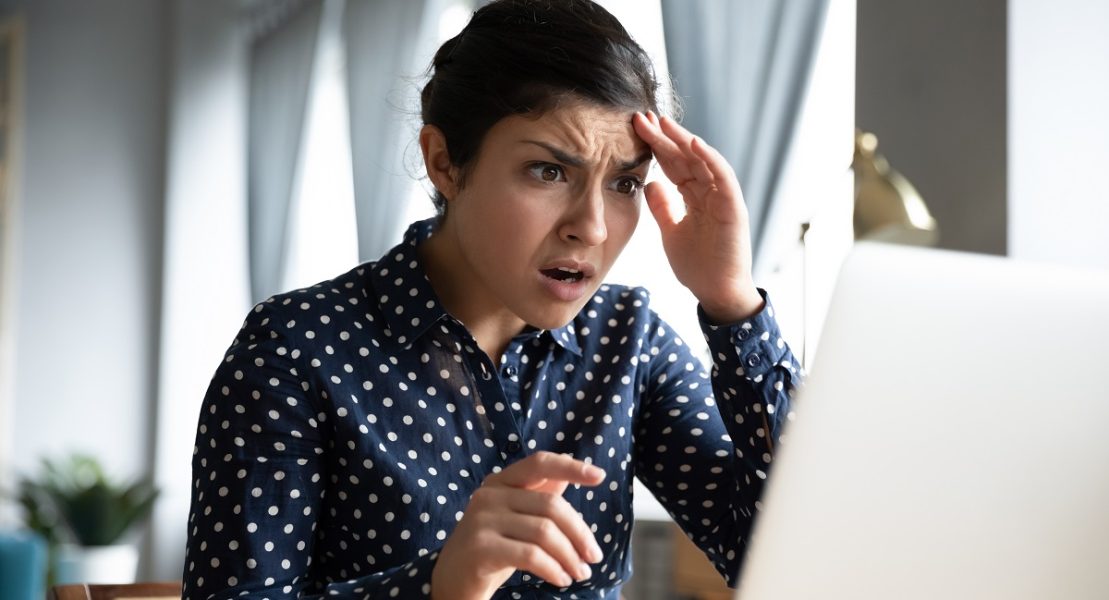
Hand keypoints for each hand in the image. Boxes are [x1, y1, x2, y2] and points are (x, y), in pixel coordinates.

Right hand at [430, 451, 605, 599]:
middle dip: (580, 533)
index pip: (539, 463)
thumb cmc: (492, 549)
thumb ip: (538, 496)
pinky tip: (561, 579)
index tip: (599, 477)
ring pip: (544, 532)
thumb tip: (570, 474)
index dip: (571, 466)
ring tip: (580, 573)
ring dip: (570, 556)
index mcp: (499, 482)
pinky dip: (553, 569)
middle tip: (594, 557)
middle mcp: (488, 494)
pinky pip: (531, 555)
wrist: (451, 582)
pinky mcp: (480, 548)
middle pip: (551, 505)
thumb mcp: (516, 519)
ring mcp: (481, 520)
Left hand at [632, 111, 764, 322]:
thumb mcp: (671, 231)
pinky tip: (693, 143)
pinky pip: (722, 177)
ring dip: (682, 139)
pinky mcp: (733, 208)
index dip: (655, 147)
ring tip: (662, 122)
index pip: (673, 165)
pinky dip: (710, 159)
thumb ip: (663, 207)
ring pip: (702, 160)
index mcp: (695, 196)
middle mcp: (710, 192)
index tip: (635, 130)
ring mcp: (723, 198)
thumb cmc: (698, 265)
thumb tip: (649, 183)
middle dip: (663, 137)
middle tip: (641, 117)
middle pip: (685, 157)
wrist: (716, 292)